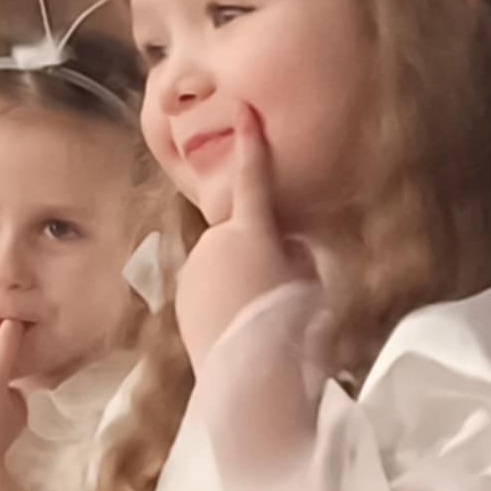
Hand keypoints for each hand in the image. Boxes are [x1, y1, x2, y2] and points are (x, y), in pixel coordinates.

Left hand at [175, 109, 310, 370]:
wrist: (251, 379)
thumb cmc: (293, 328)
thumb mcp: (309, 280)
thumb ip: (294, 251)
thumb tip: (284, 246)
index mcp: (251, 232)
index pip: (254, 179)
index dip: (251, 144)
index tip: (243, 110)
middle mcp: (215, 243)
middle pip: (241, 233)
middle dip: (259, 249)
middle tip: (280, 286)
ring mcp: (194, 271)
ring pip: (223, 262)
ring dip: (240, 276)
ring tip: (260, 315)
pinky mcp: (182, 298)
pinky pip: (208, 287)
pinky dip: (223, 299)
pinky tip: (238, 328)